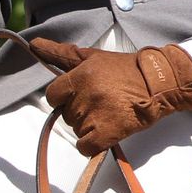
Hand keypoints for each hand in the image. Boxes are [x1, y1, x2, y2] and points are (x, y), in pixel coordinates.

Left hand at [28, 39, 191, 155]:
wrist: (158, 83)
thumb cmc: (124, 69)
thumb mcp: (92, 57)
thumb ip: (60, 53)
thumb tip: (33, 45)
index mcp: (80, 76)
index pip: (53, 95)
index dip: (64, 97)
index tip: (80, 94)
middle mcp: (85, 95)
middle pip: (66, 114)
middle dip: (79, 110)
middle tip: (100, 102)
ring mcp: (95, 116)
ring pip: (76, 130)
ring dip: (88, 126)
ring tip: (108, 112)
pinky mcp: (108, 133)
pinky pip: (86, 147)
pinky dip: (92, 144)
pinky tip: (105, 132)